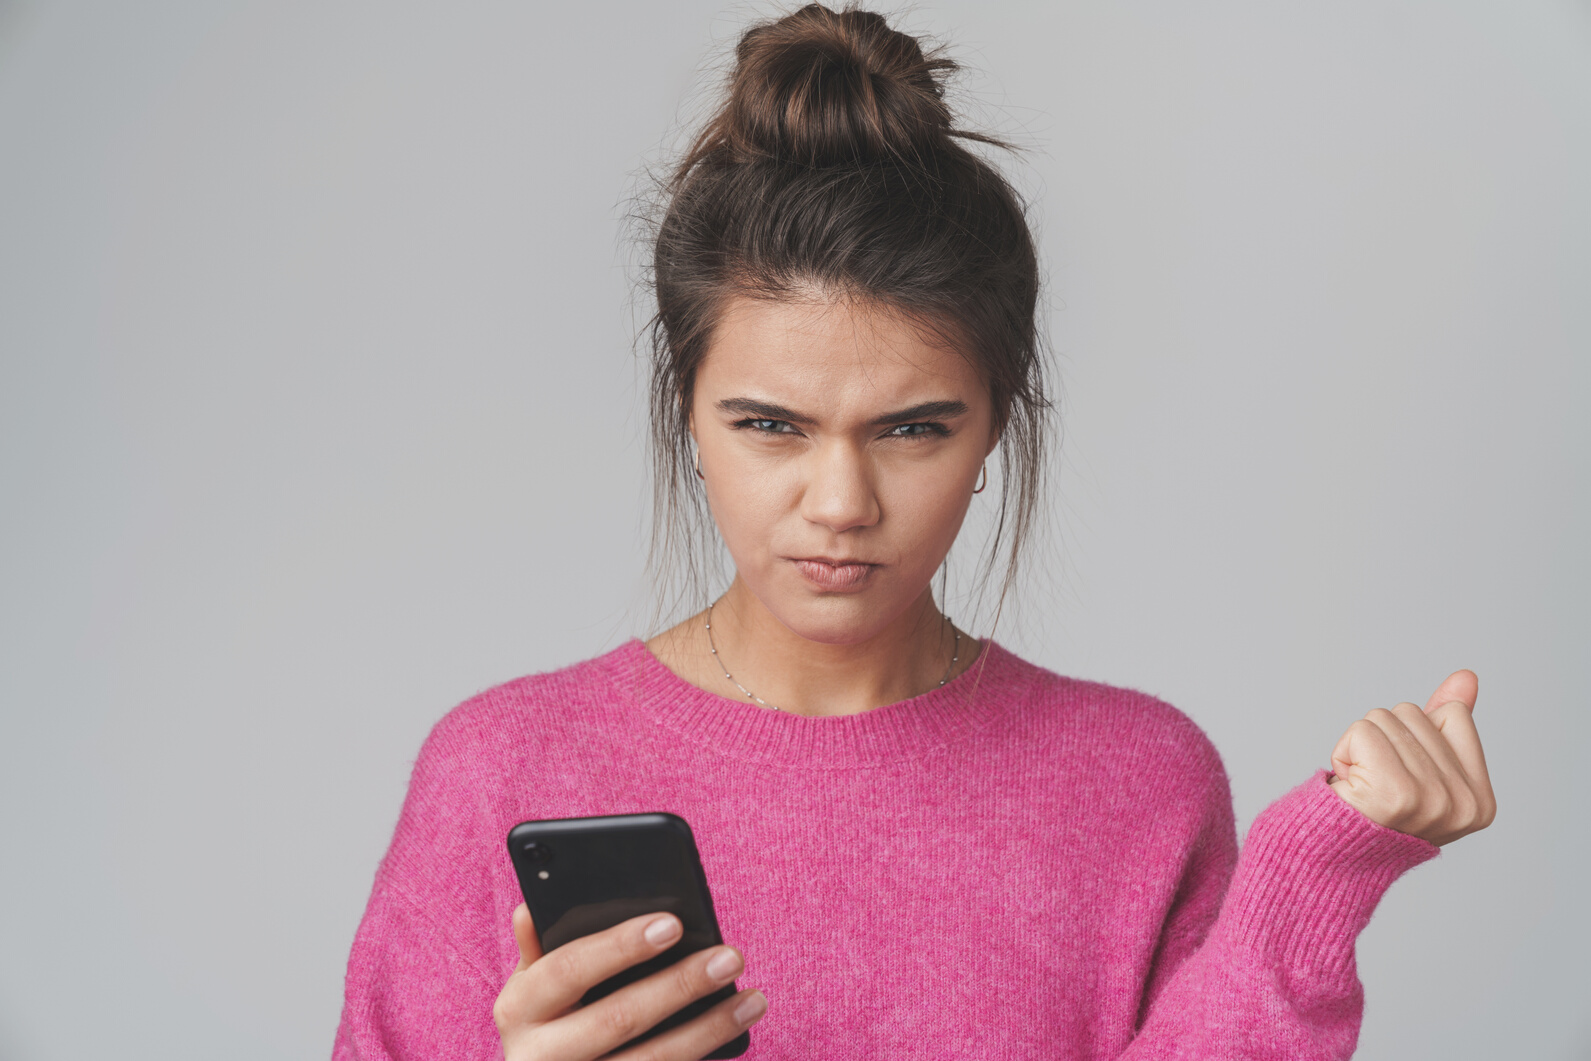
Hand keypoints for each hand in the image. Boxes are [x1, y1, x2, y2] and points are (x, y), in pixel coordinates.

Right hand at [493, 904, 766, 1060]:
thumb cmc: (547, 1029)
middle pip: (619, 1018)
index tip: (673, 923)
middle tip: (730, 956)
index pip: (568, 968)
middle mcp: (539, 1057)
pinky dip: (702, 1060)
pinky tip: (734, 1037)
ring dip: (709, 1029)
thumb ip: (538, 953)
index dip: (619, 945)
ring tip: (753, 999)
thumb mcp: (531, 994)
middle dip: (681, 984)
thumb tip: (530, 908)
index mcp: (518, 1011)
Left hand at [1326, 669, 1496, 846]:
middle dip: (1383, 739)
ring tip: (1360, 786)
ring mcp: (1433, 800)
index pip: (1453, 713)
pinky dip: (1344, 750)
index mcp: (1480, 801)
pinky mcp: (1395, 792)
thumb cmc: (1372, 811)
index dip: (1415, 736)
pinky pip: (1363, 730)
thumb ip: (1448, 723)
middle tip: (1374, 784)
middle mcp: (1464, 805)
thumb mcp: (1419, 766)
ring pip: (1384, 718)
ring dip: (1360, 746)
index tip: (1403, 778)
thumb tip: (1466, 676)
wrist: (1327, 855)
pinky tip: (1347, 785)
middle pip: (1413, 713)